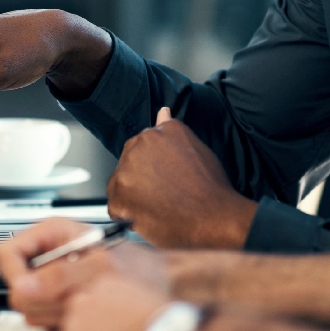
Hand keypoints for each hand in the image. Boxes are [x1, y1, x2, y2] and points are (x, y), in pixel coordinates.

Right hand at [0, 217, 168, 328]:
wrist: (159, 287)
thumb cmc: (137, 269)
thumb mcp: (100, 268)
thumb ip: (61, 276)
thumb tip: (24, 286)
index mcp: (51, 234)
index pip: (5, 253)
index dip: (14, 274)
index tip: (30, 290)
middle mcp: (45, 257)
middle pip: (15, 286)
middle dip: (43, 298)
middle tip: (74, 296)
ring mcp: (48, 282)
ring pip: (28, 307)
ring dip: (55, 312)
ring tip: (84, 301)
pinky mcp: (55, 303)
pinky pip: (42, 319)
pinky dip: (61, 321)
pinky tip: (83, 311)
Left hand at [106, 108, 257, 248]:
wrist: (214, 218)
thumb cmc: (211, 188)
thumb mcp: (196, 148)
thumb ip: (171, 131)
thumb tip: (162, 112)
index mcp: (157, 132)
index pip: (142, 146)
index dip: (152, 166)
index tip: (163, 177)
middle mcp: (139, 146)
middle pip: (128, 162)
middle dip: (140, 178)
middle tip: (163, 194)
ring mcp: (126, 172)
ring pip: (119, 184)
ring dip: (133, 196)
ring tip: (159, 207)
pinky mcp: (119, 197)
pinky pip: (115, 208)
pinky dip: (128, 216)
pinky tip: (150, 217)